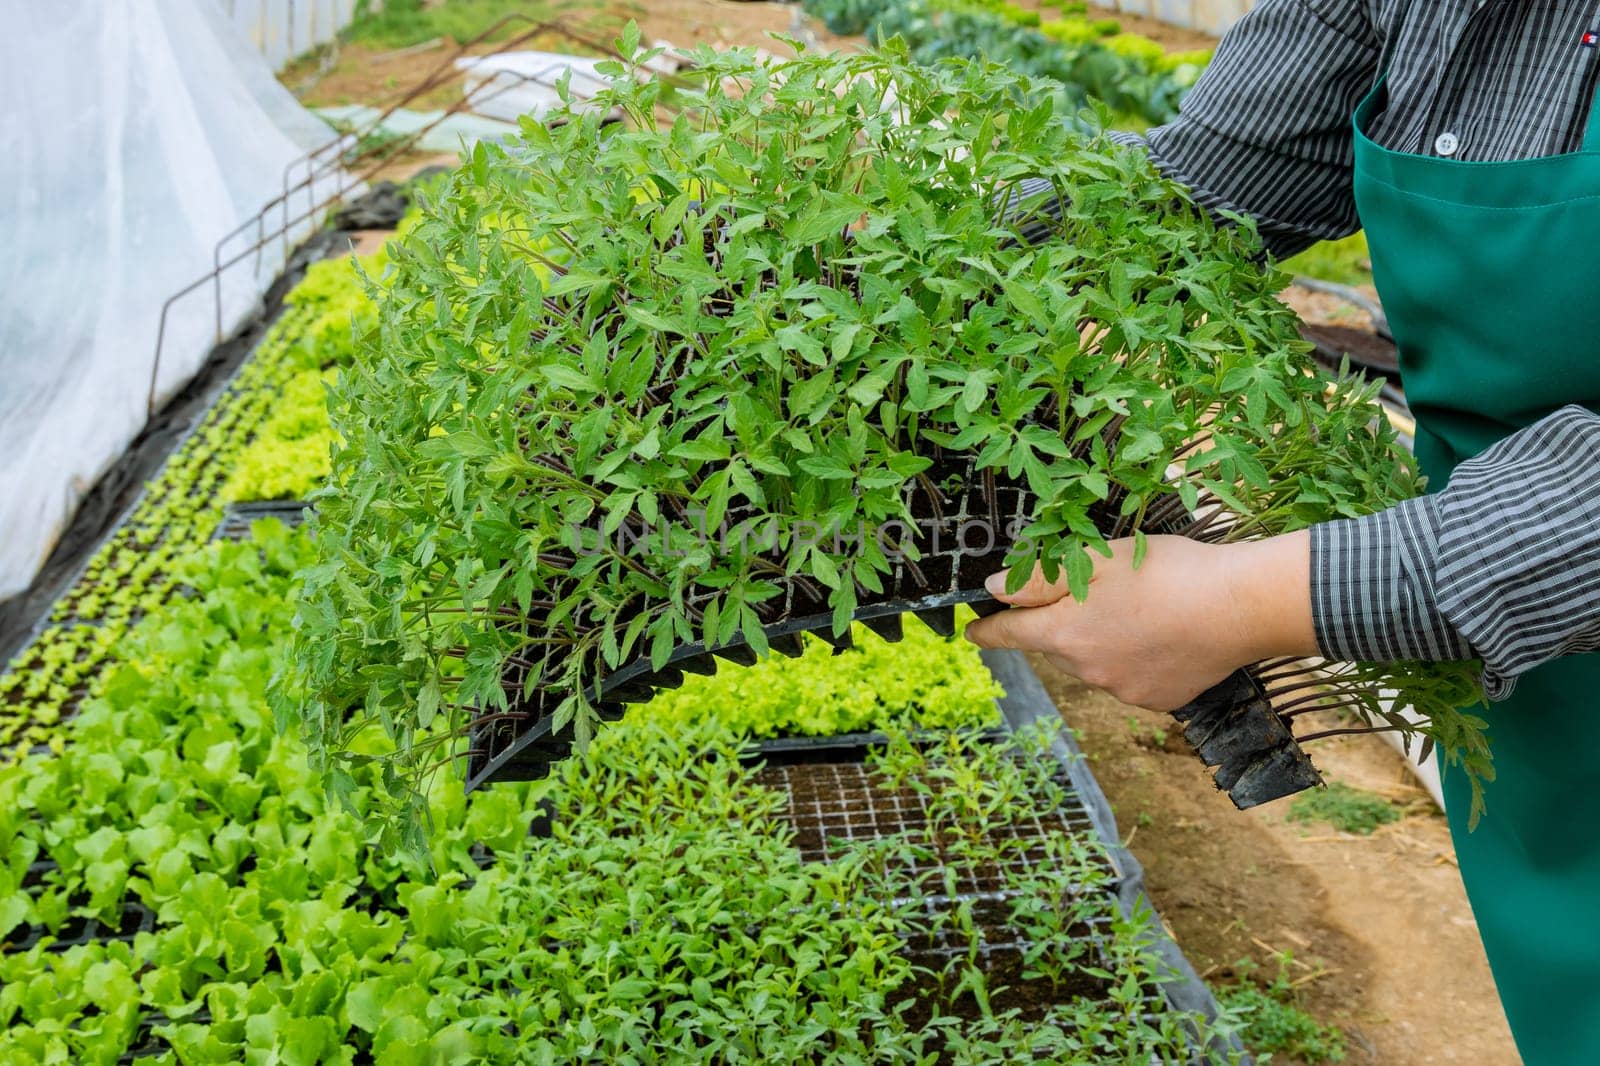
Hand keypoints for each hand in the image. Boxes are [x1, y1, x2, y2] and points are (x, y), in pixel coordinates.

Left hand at [963, 532, 1316, 710]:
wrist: (1241, 608)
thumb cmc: (1170, 573)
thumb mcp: (1098, 559)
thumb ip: (1039, 578)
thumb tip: (994, 592)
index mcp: (1066, 632)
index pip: (1009, 636)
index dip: (987, 631)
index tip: (974, 632)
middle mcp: (1087, 670)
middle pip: (1055, 646)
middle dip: (1060, 624)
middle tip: (1092, 593)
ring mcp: (1122, 689)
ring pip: (1092, 662)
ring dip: (1100, 640)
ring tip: (1139, 609)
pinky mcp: (1156, 699)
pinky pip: (1129, 677)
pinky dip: (1134, 658)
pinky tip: (1162, 633)